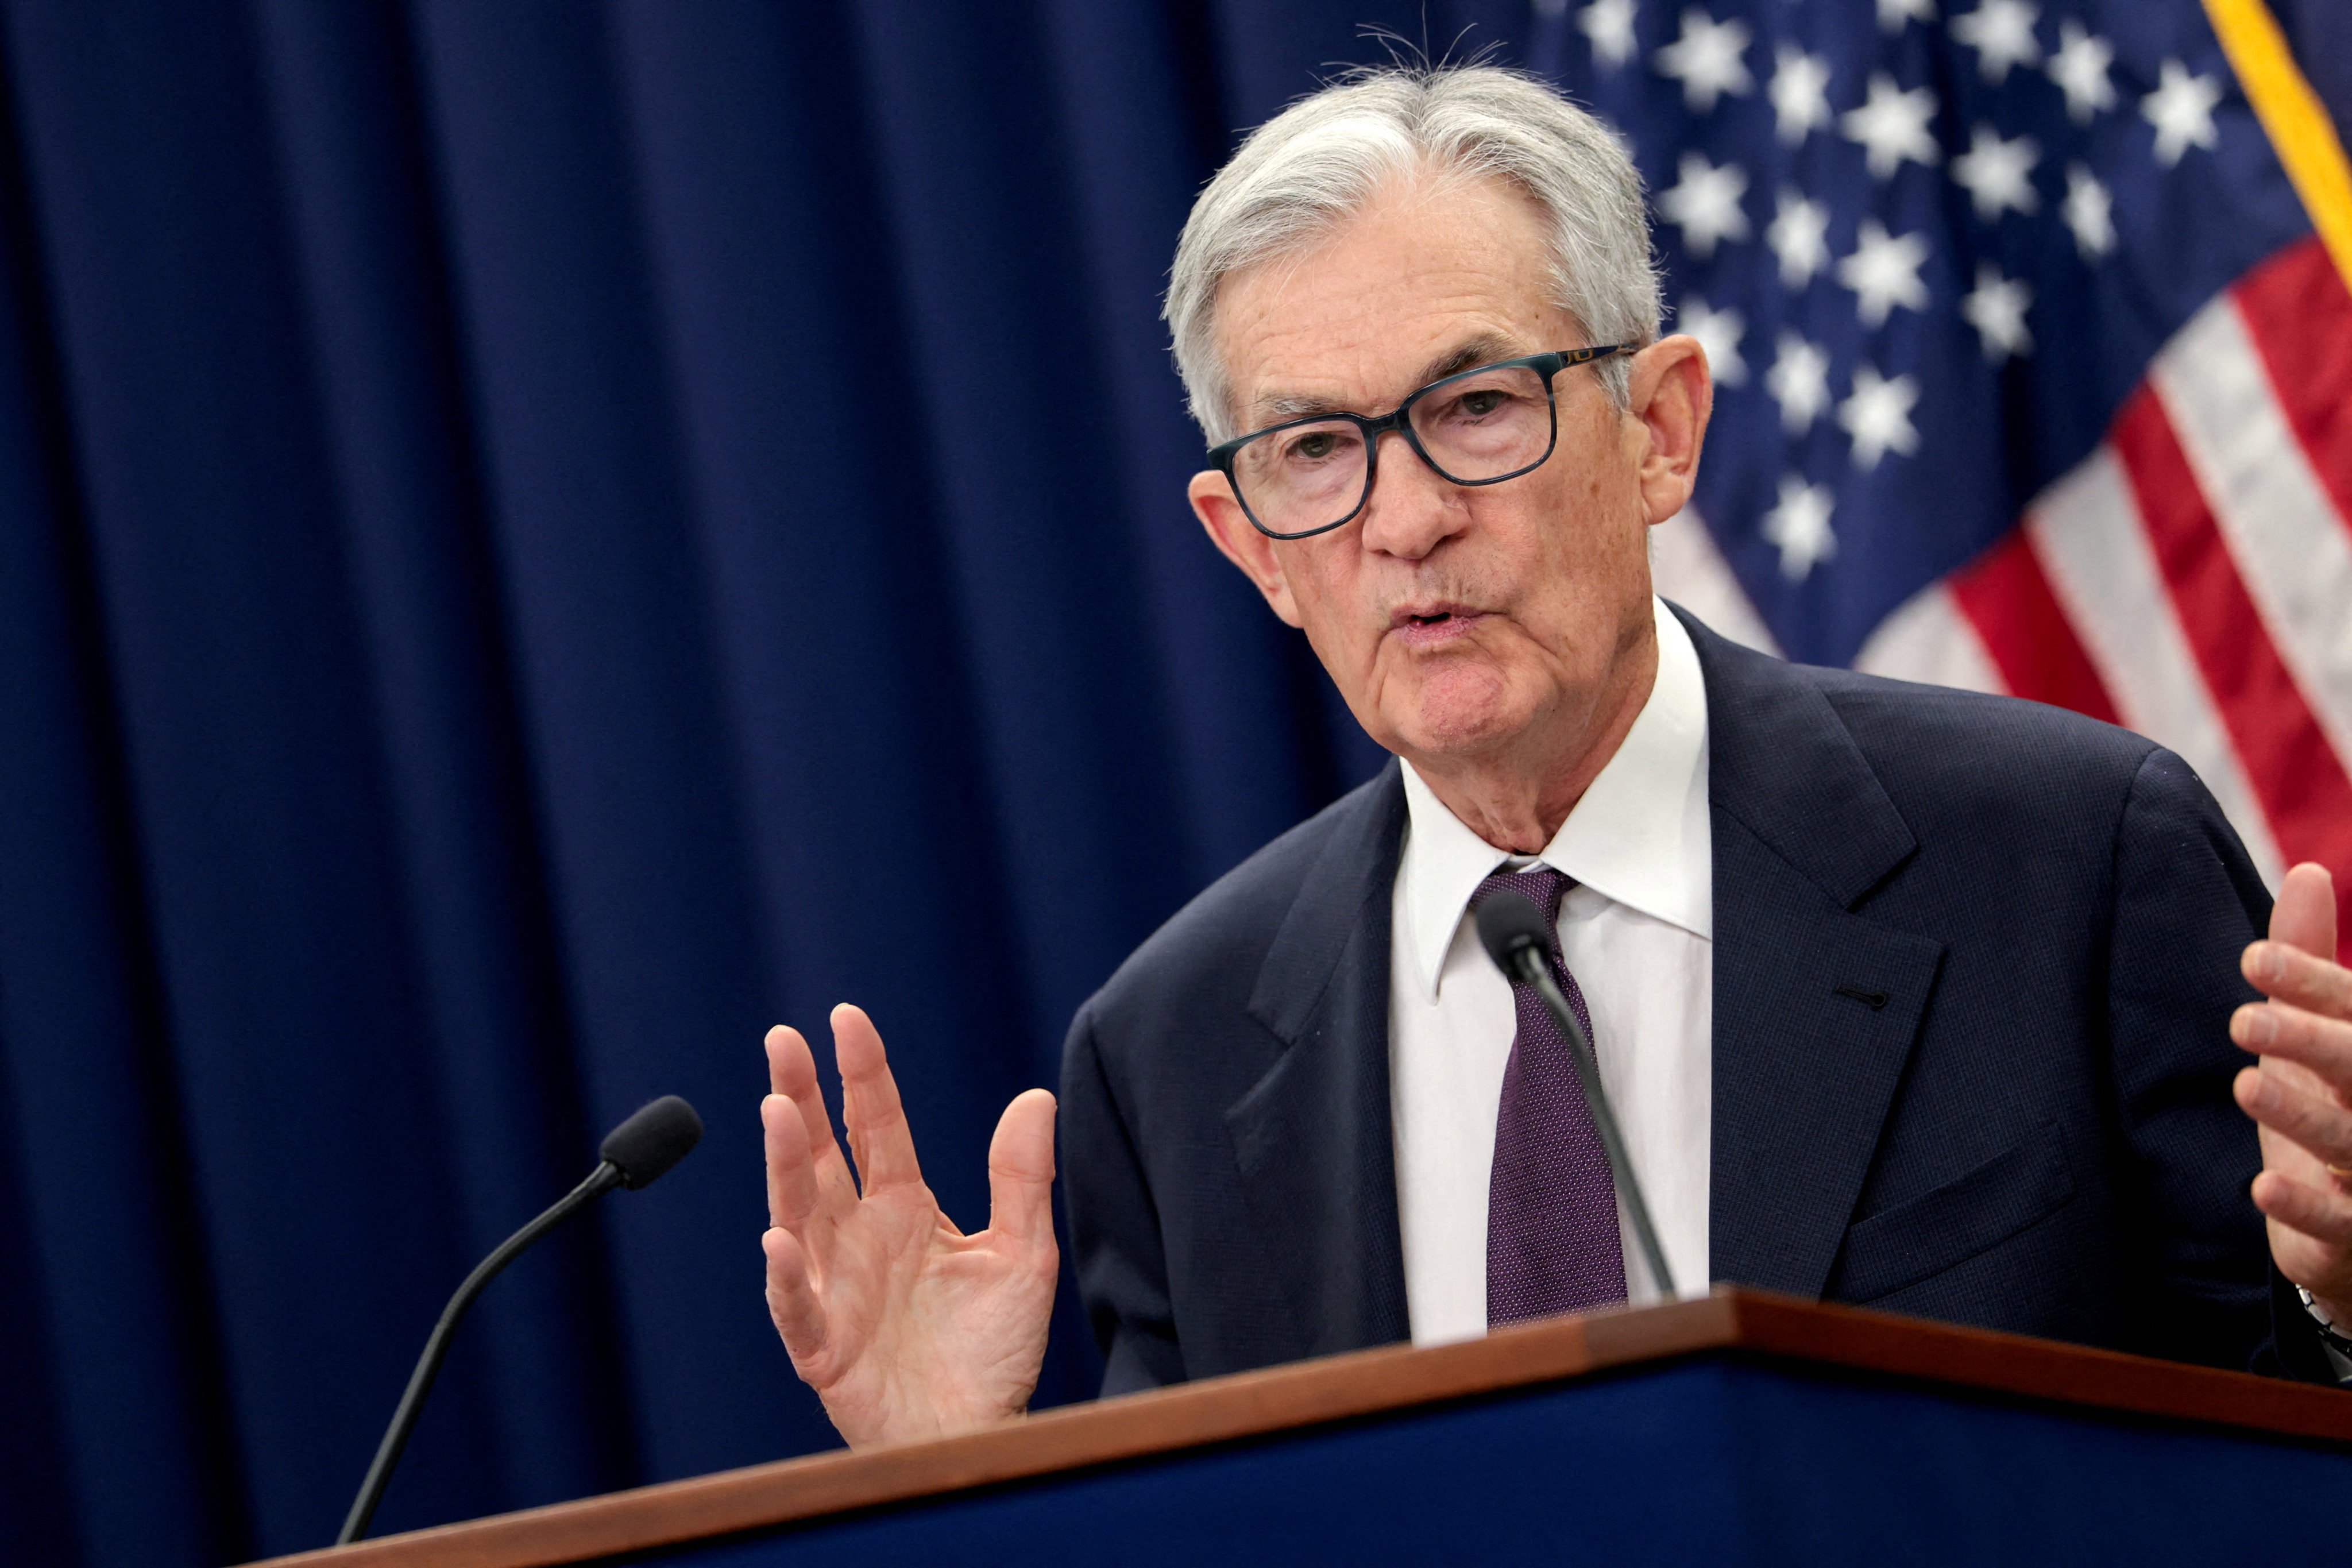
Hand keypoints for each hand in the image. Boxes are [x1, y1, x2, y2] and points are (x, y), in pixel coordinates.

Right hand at [761, 1004, 1058, 1447]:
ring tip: (776, 1110)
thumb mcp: (1023, 1254)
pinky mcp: (822, 1344)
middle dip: (799, 1096)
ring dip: (784, 1164)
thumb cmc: (993, 1350)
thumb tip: (1035, 1095)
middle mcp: (858, 1236)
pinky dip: (783, 1274)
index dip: (861, 1073)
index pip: (876, 1126)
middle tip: (782, 1040)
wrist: (979, 1431)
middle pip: (820, 1154)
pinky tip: (777, 1238)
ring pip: (797, 1213)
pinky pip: (795, 1304)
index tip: (846, 1017)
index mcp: (905, 1208)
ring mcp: (833, 1286)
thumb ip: (1022, 1178)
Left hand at [2230, 863, 2351, 1318]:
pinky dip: (2305, 1211)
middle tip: (2242, 1020)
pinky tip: (2263, 1189)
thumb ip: (2309, 964)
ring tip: (2246, 1083)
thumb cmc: (2334, 1112)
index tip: (2251, 960)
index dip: (2310, 984)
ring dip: (2302, 1116)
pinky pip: (2341, 1226)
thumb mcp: (2316, 1040)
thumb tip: (2310, 872)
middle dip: (2310, 1042)